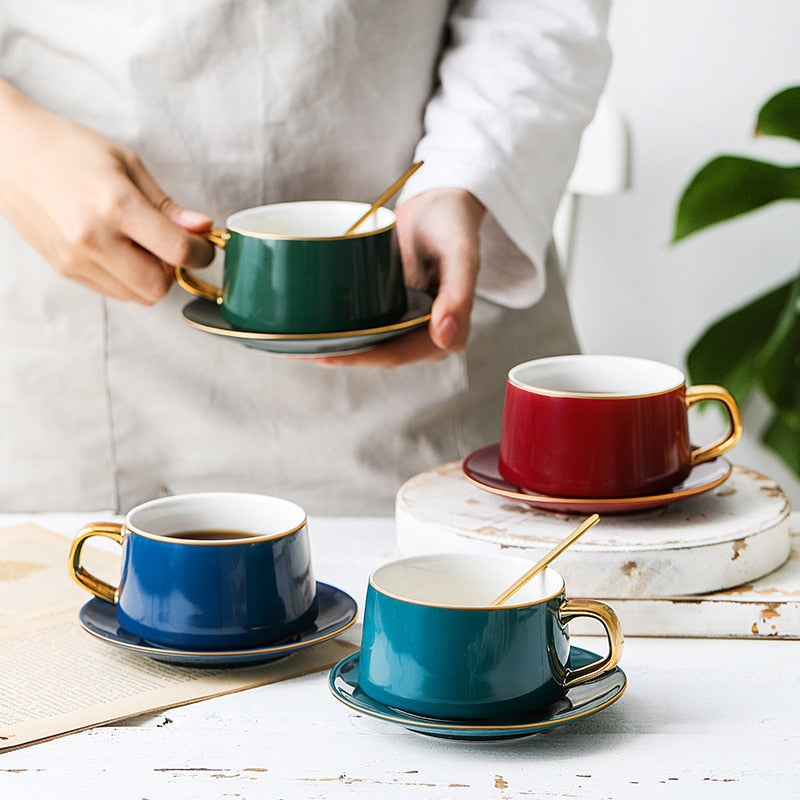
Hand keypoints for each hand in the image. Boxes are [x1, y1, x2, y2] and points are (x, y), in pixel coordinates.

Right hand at [0, 80, 213, 303]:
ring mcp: (75, 259)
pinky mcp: (63, 269)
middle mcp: (93, 238)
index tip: (202, 246)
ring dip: (150, 278)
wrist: (7, 150)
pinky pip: (113, 292)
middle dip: (174, 272)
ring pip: (136, 296)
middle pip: (158, 286)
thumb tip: (202, 228)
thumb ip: (167, 205)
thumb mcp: (128, 164)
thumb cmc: (69, 149)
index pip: (176, 251)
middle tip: (169, 247)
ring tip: (141, 246)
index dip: (200, 253)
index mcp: (115, 205)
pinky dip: (127, 279)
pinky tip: (120, 250)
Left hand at [314, 187, 484, 366]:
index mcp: (449, 332)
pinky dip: (339, 327)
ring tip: (296, 344)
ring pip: (368, 344)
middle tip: (298, 350)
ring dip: (334, 346)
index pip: (397, 354)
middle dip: (340, 355)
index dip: (360, 358)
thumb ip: (459, 294)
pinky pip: (365, 325)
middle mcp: (427, 335)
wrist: (443, 201)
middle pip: (378, 354)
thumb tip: (444, 337)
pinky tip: (310, 326)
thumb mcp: (461, 253)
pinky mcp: (392, 309)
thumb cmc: (453, 223)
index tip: (325, 354)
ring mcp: (407, 323)